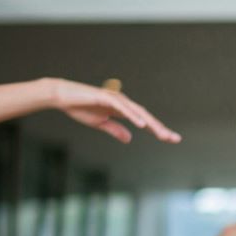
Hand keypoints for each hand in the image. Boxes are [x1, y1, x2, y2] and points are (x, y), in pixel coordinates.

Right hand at [47, 78, 181, 143]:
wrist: (61, 97)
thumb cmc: (80, 108)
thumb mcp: (100, 124)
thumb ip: (115, 130)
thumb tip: (129, 139)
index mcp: (123, 110)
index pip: (144, 121)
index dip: (158, 130)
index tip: (171, 139)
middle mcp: (123, 103)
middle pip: (146, 117)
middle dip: (160, 128)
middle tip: (174, 139)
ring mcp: (115, 99)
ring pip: (138, 112)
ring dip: (151, 124)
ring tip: (162, 135)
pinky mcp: (105, 97)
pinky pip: (122, 108)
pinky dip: (133, 116)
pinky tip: (142, 125)